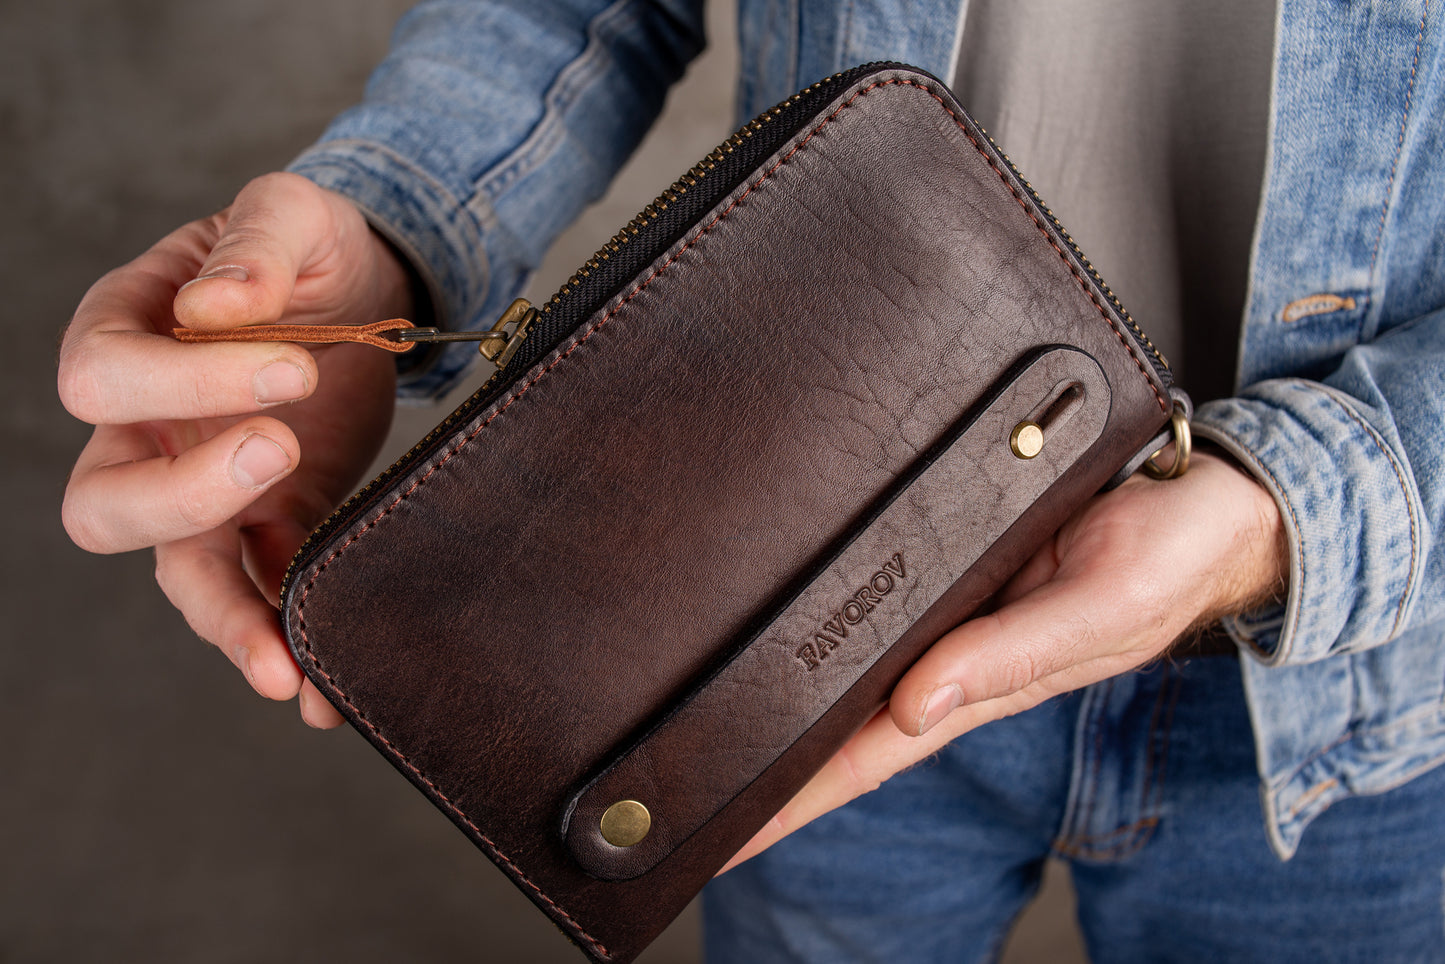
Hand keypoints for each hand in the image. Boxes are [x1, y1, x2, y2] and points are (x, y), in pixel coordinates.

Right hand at [59, 173, 411, 726]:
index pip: (107, 379)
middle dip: (182, 498)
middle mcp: (147, 429)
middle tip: (281, 455)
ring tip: (288, 668)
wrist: (364, 288)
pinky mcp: (273, 522)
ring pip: (177, 573)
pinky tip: (328, 691)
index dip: (189, 383)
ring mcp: (205, 487)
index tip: (296, 368)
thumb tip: (217, 305)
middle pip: (106, 503)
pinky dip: (288, 638)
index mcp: (126, 336)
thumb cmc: (307, 244)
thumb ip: (257, 241)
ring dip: (228, 621)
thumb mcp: (291, 212)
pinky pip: (261, 593)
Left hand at [724, 450, 1285, 869]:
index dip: (794, 798)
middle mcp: (951, 653)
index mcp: (982, 684)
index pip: (865, 756)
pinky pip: (871, 599)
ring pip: (848, 666)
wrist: (1208, 502)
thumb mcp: (1099, 612)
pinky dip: (823, 624)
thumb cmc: (1167, 560)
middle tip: (682, 792)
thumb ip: (1010, 658)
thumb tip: (916, 704)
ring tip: (706, 726)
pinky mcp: (947, 556)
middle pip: (839, 722)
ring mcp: (945, 609)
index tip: (724, 833)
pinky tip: (779, 630)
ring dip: (784, 697)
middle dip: (767, 763)